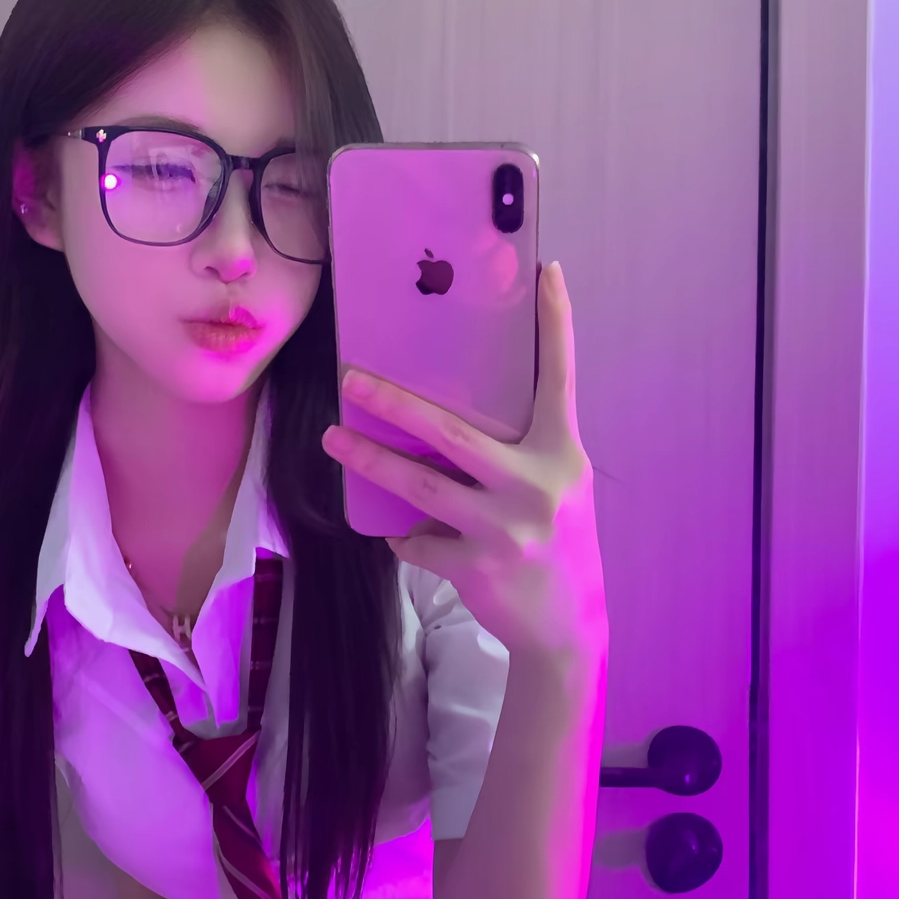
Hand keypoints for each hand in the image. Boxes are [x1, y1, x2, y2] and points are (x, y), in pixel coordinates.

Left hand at [321, 261, 607, 665]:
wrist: (566, 628)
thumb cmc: (556, 543)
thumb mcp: (555, 488)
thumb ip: (520, 452)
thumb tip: (442, 419)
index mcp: (561, 455)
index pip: (559, 378)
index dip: (555, 323)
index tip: (545, 270)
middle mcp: (538, 486)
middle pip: (452, 432)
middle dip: (394, 403)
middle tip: (350, 377)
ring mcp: (506, 529)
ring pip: (420, 486)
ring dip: (369, 461)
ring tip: (333, 438)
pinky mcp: (477, 567)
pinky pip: (419, 540)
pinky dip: (406, 535)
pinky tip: (404, 534)